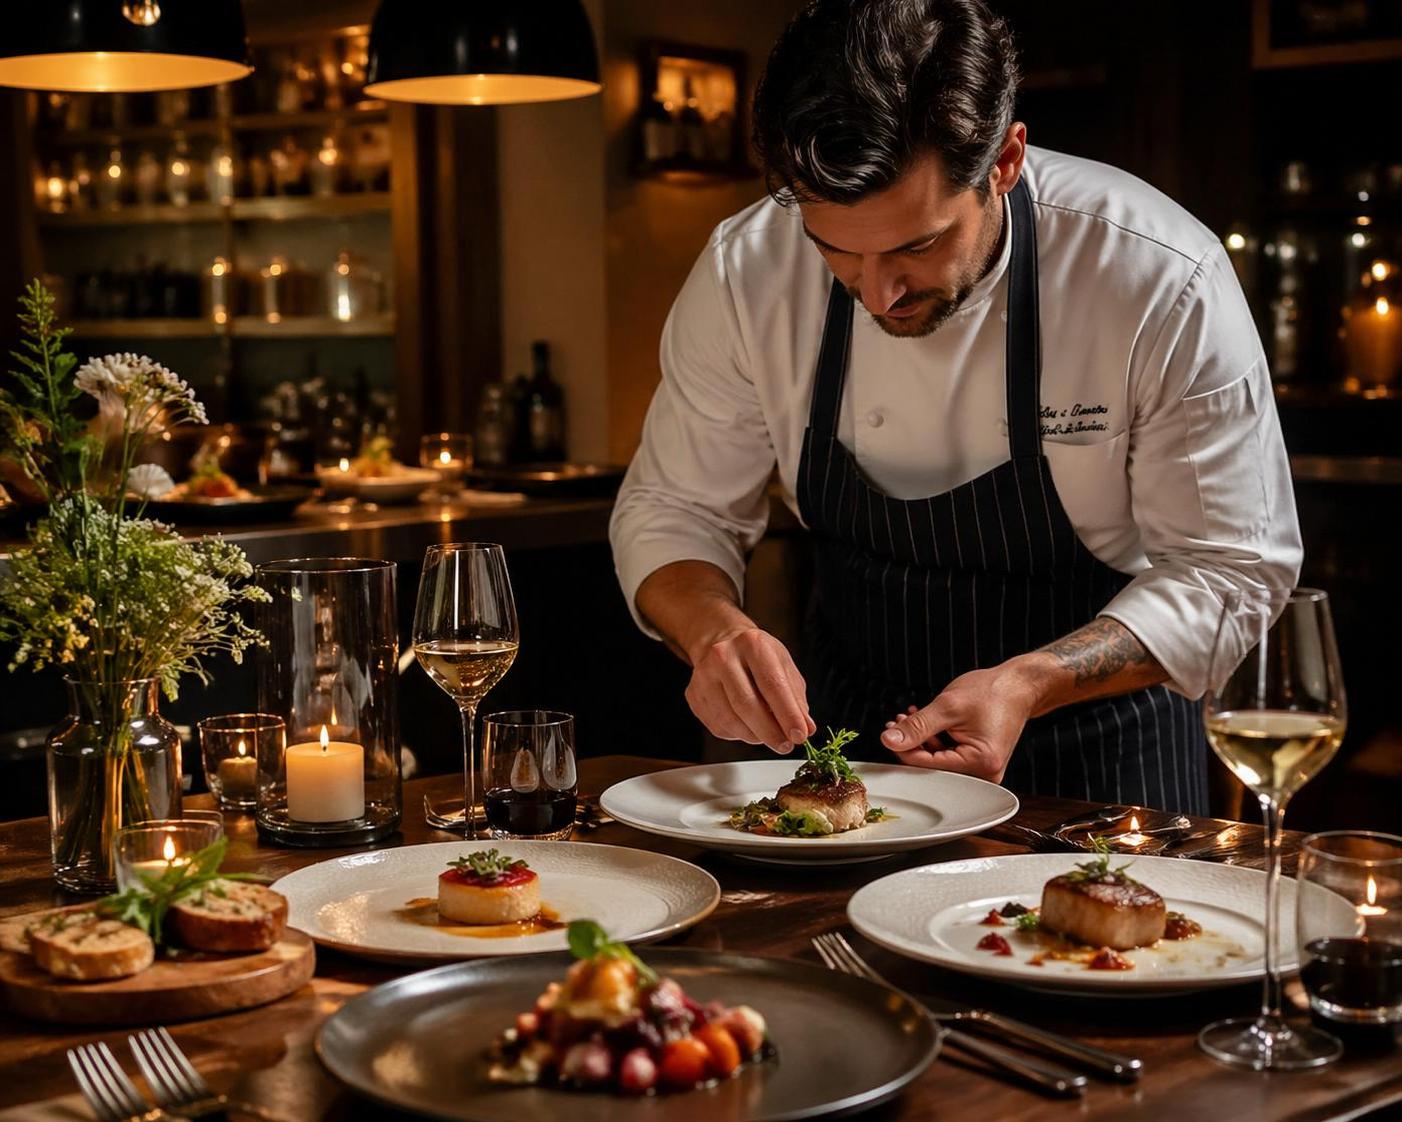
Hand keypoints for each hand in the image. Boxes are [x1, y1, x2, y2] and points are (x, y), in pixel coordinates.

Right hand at [684, 626, 815, 753]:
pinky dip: (739, 734)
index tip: (799, 735)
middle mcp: (723, 656)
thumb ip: (796, 698)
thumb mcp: (783, 666)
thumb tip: (806, 728)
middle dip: (770, 732)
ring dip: (755, 736)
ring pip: (731, 720)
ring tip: (769, 736)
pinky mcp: (694, 695)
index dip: (787, 714)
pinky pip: (719, 726)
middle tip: (785, 745)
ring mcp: (704, 676)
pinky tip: (749, 726)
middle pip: (747, 705)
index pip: (772, 685)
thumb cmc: (757, 656)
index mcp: (752, 644)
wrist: (720, 642)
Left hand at [879, 663, 1039, 781]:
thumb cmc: (992, 692)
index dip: (904, 748)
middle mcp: (985, 774)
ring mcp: (983, 770)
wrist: (1019, 686)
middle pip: (933, 766)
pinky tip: (928, 722)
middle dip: (914, 743)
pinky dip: (936, 740)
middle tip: (899, 721)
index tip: (891, 730)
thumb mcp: (948, 707)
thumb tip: (889, 740)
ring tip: (913, 716)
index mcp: (980, 764)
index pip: (928, 766)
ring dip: (923, 739)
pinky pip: (950, 756)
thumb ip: (917, 726)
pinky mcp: (980, 762)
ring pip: (939, 761)